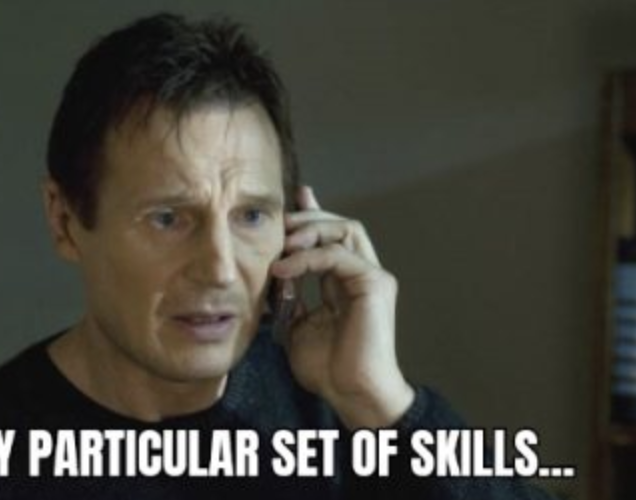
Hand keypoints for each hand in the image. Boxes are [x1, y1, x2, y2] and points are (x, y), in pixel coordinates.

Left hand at [271, 186, 414, 428]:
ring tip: (281, 242)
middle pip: (340, 225)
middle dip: (307, 218)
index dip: (311, 217)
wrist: (351, 392)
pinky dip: (308, 257)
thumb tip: (271, 275)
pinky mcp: (374, 283)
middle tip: (278, 222)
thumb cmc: (328, 368)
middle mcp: (362, 274)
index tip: (287, 203)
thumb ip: (288, 299)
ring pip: (345, 229)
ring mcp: (372, 276)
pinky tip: (284, 269)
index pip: (330, 238)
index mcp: (344, 282)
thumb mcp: (295, 326)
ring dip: (310, 229)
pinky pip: (338, 255)